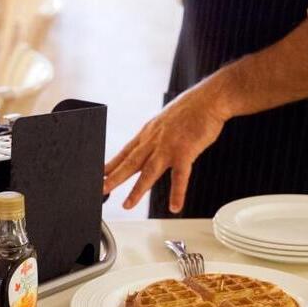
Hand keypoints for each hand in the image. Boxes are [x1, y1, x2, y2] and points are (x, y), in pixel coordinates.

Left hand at [103, 88, 229, 212]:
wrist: (208, 100)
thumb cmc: (190, 109)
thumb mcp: (164, 121)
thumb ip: (156, 136)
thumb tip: (149, 145)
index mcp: (148, 133)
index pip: (124, 152)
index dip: (110, 165)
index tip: (98, 175)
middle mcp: (154, 141)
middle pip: (129, 162)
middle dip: (113, 178)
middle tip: (100, 190)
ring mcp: (168, 147)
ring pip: (148, 171)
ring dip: (137, 190)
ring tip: (127, 205)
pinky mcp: (185, 152)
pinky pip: (180, 176)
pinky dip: (177, 193)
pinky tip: (174, 206)